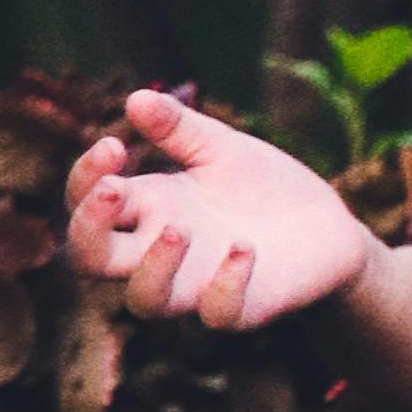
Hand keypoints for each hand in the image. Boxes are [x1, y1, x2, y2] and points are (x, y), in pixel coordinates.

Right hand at [65, 91, 373, 336]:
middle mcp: (159, 252)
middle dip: (88, 229)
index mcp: (148, 206)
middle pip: (91, 260)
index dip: (84, 179)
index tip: (112, 145)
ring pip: (145, 300)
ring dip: (152, 268)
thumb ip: (179, 127)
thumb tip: (136, 98)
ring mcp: (197, 285)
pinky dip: (224, 286)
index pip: (87, 203)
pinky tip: (244, 249)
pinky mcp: (241, 308)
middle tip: (111, 188)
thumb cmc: (261, 186)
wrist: (327, 226)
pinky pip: (217, 314)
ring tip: (177, 229)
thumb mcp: (221, 147)